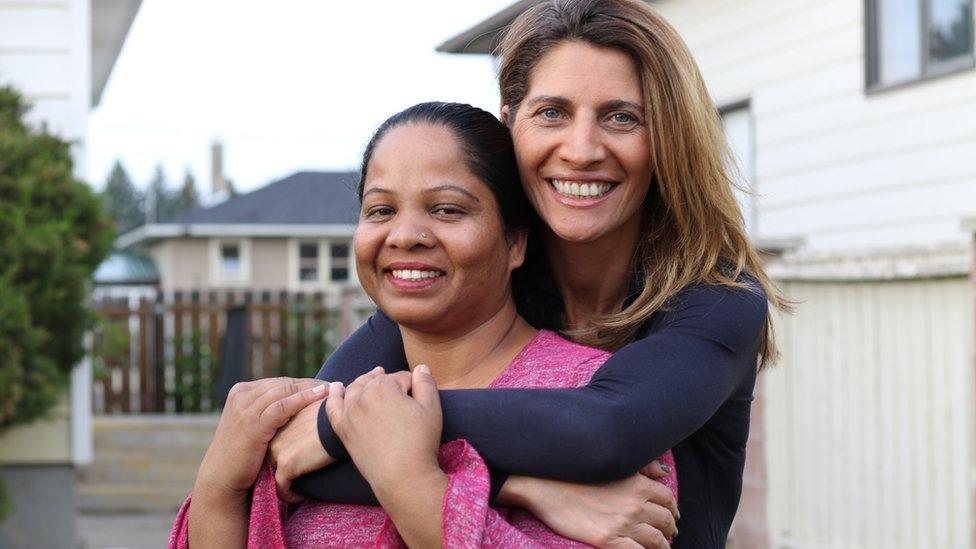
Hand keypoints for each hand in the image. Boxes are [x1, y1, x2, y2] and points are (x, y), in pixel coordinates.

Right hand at [194, 377, 328, 497]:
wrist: (221, 477)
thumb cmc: (241, 454)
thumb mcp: (251, 425)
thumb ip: (266, 410)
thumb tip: (294, 402)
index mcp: (241, 391)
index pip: (279, 383)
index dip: (304, 383)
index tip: (325, 385)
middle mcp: (242, 395)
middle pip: (284, 384)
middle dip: (311, 383)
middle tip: (334, 384)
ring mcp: (246, 407)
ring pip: (285, 391)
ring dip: (312, 388)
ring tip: (333, 388)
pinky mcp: (253, 422)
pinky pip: (283, 406)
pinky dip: (304, 398)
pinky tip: (321, 395)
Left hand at [268, 399, 335, 502]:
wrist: (340, 420)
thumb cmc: (334, 414)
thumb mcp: (316, 411)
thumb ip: (308, 418)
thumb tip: (317, 424)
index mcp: (281, 422)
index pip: (277, 443)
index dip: (287, 453)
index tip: (300, 462)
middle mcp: (275, 436)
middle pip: (272, 459)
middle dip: (284, 469)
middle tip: (298, 478)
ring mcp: (278, 450)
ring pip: (275, 473)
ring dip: (286, 483)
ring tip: (300, 489)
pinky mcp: (286, 464)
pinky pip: (282, 487)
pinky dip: (290, 494)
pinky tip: (302, 496)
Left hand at [325, 366, 442, 488]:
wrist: (402, 476)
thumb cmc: (420, 441)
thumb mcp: (432, 408)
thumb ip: (426, 382)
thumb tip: (420, 368)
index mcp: (385, 385)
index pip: (402, 377)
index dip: (414, 388)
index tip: (419, 404)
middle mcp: (362, 395)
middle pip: (379, 381)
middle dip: (391, 385)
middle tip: (403, 399)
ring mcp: (349, 412)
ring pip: (356, 388)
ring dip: (365, 383)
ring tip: (374, 382)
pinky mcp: (342, 428)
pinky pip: (332, 406)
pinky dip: (334, 395)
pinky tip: (336, 388)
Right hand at [499, 460, 678, 548]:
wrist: (546, 487)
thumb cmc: (576, 473)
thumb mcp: (613, 464)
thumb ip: (642, 467)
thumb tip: (662, 472)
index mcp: (638, 484)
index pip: (667, 498)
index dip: (672, 508)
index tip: (671, 514)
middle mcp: (635, 504)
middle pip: (666, 520)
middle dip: (670, 528)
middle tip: (669, 532)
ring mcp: (623, 524)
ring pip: (657, 541)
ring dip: (663, 545)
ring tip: (661, 547)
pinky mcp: (609, 541)